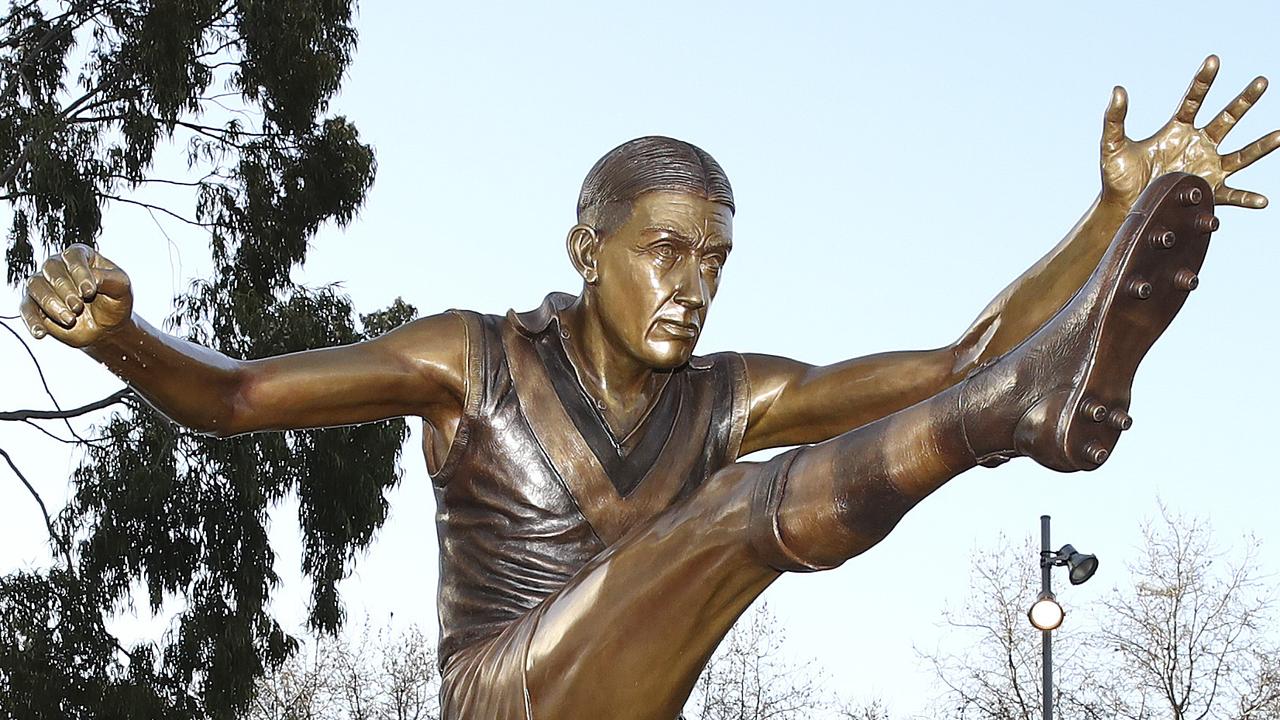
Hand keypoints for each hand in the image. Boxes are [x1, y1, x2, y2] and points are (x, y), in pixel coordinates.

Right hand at [19, 243, 132, 347]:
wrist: (107, 327)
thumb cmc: (114, 301)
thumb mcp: (122, 288)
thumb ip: (110, 279)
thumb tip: (92, 278)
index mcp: (81, 256)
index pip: (74, 256)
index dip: (80, 272)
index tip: (89, 292)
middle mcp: (59, 266)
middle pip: (51, 269)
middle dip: (65, 290)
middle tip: (78, 307)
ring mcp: (44, 285)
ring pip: (36, 286)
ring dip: (51, 303)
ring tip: (69, 319)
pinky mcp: (35, 304)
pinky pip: (26, 309)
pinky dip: (31, 321)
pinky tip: (40, 333)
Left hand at [1101, 55, 1279, 209]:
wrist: (1122, 209)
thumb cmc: (1116, 178)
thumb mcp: (1112, 146)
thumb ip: (1114, 119)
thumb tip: (1118, 91)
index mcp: (1177, 130)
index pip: (1193, 100)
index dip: (1203, 81)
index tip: (1214, 60)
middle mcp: (1197, 145)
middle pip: (1226, 119)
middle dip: (1244, 101)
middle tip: (1262, 81)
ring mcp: (1205, 167)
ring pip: (1241, 155)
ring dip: (1261, 146)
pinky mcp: (1207, 192)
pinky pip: (1232, 195)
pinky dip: (1247, 199)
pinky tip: (1262, 201)